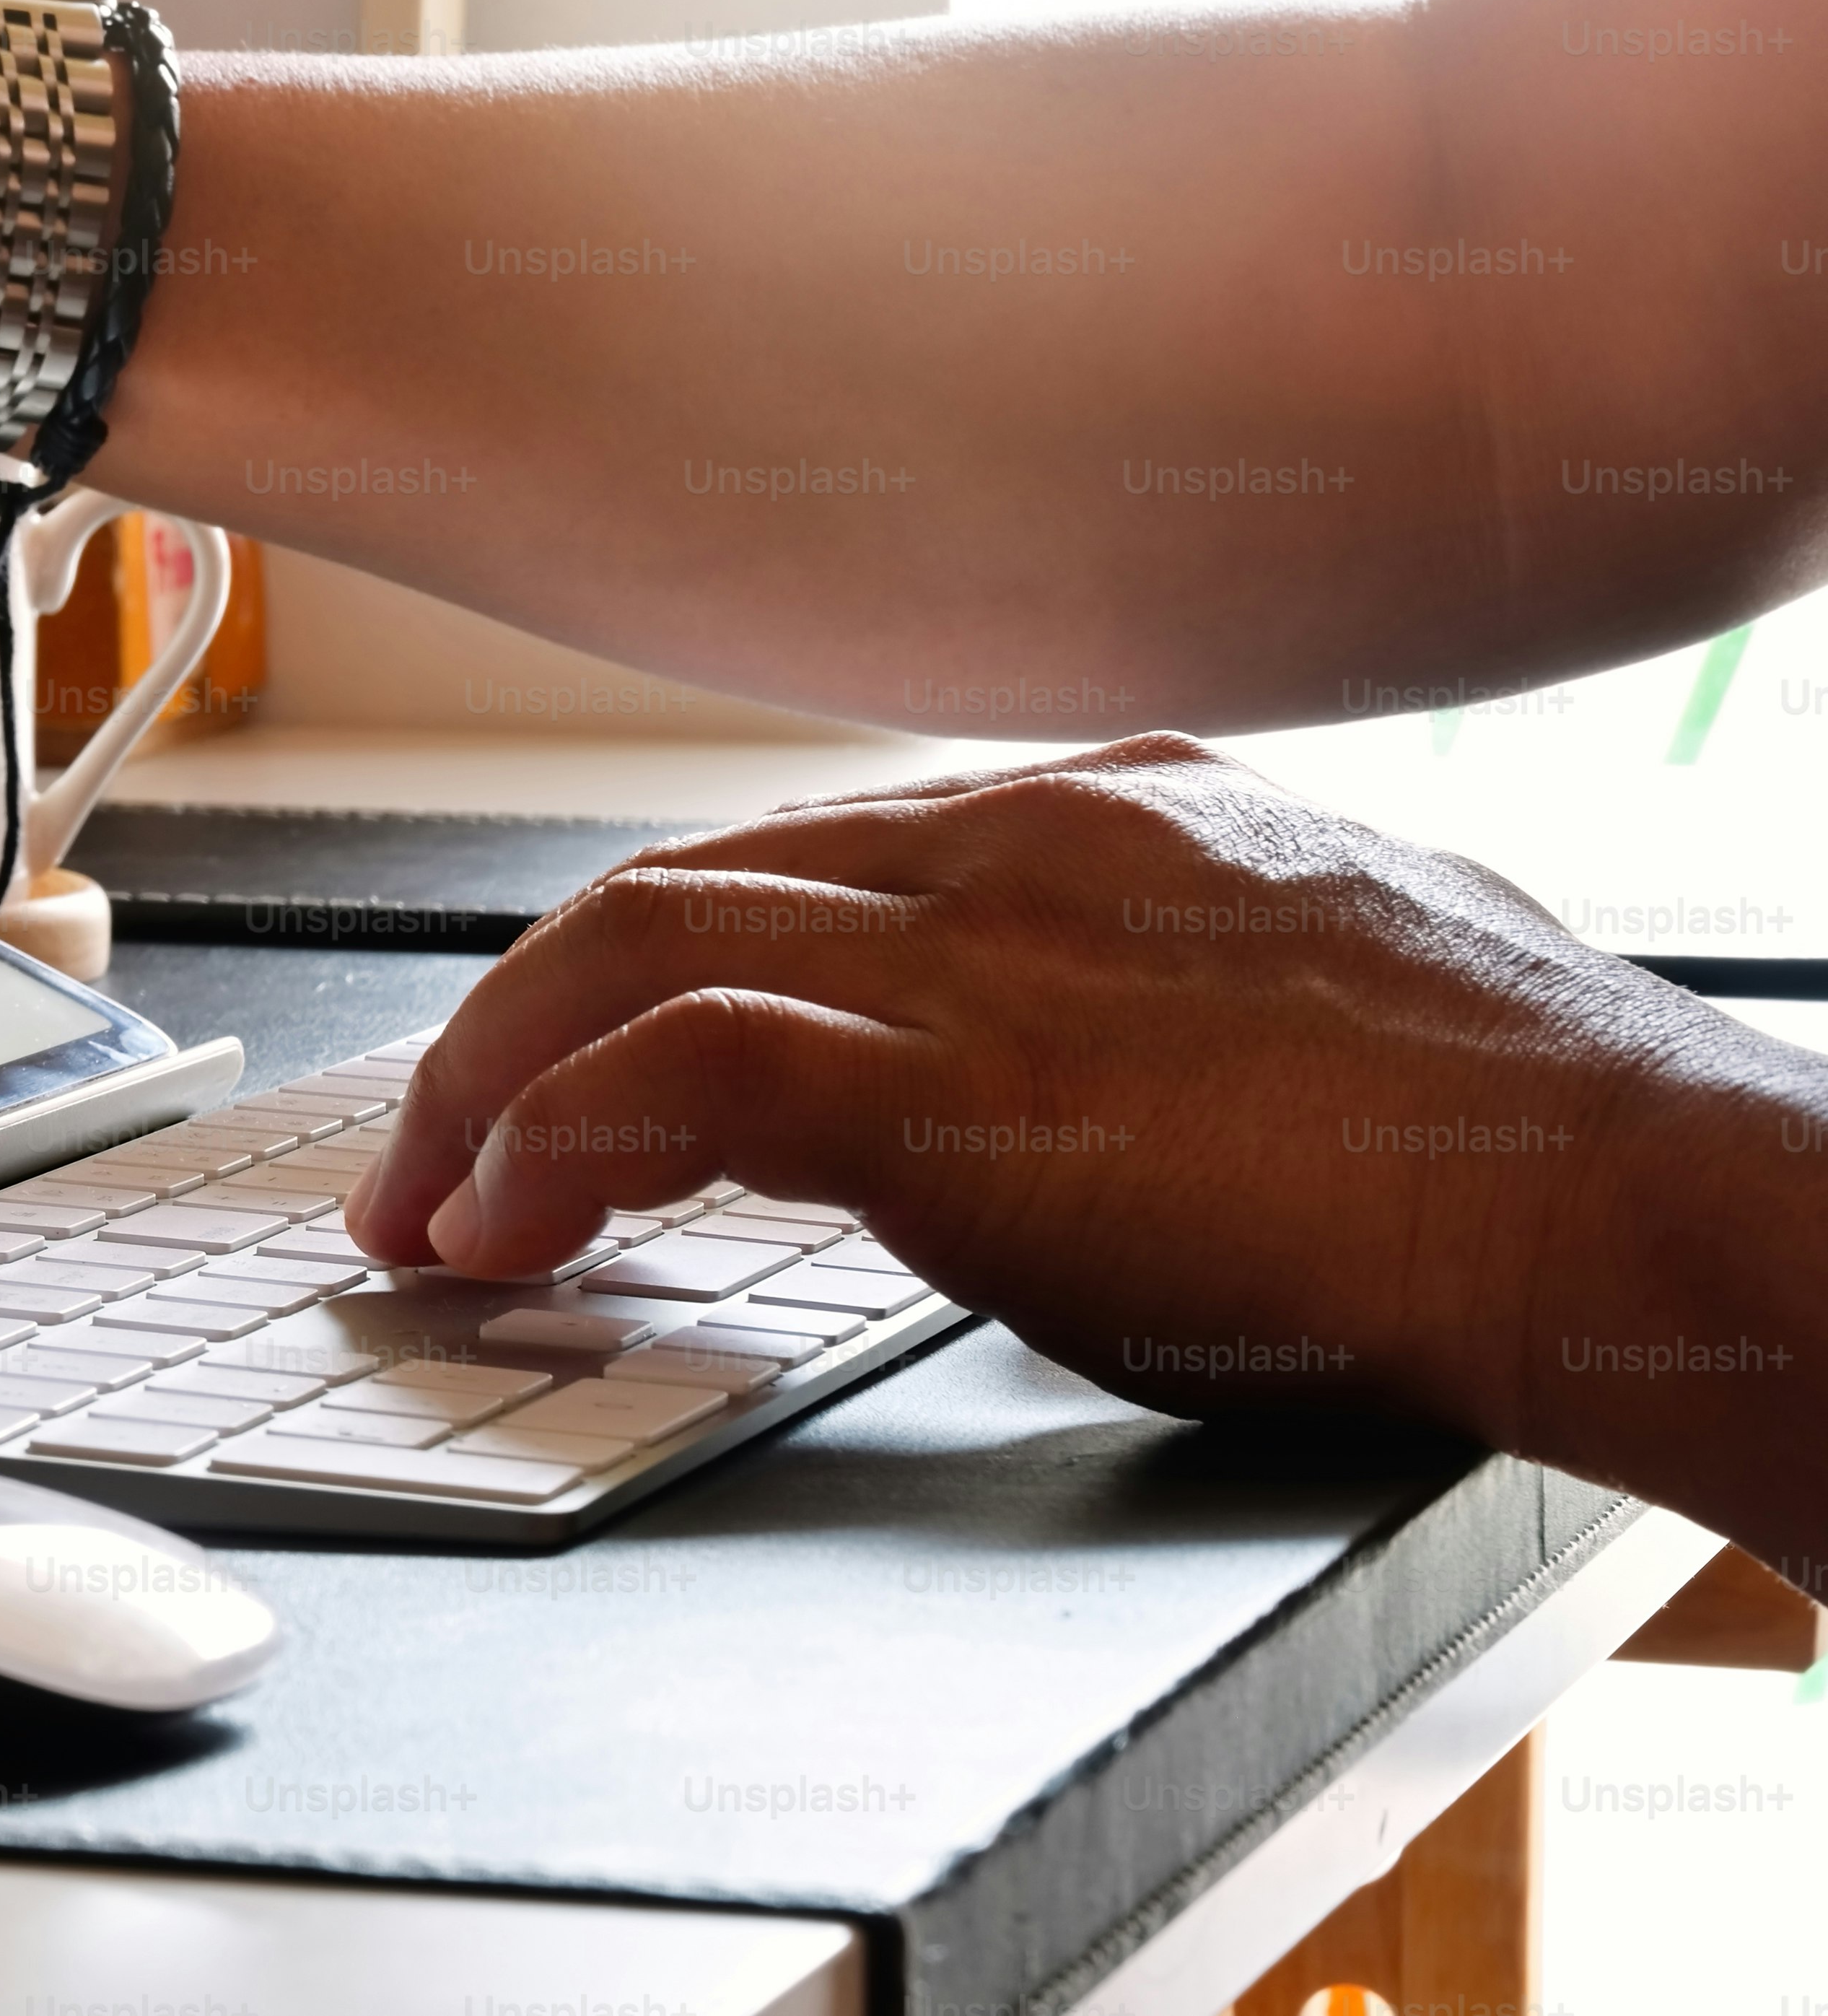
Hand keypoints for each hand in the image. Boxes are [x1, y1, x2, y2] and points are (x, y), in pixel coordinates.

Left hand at [341, 737, 1827, 1515]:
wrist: (1615, 1194)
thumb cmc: (1516, 1144)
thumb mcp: (1322, 999)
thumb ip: (1181, 999)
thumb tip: (1123, 1072)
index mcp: (1104, 813)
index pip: (808, 850)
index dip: (665, 953)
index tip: (588, 1050)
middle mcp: (1015, 842)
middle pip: (679, 880)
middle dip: (527, 1009)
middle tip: (441, 1138)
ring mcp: (973, 946)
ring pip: (631, 948)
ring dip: (491, 1083)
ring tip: (427, 1204)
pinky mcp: (945, 1077)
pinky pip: (667, 1077)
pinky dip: (551, 1144)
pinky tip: (501, 1229)